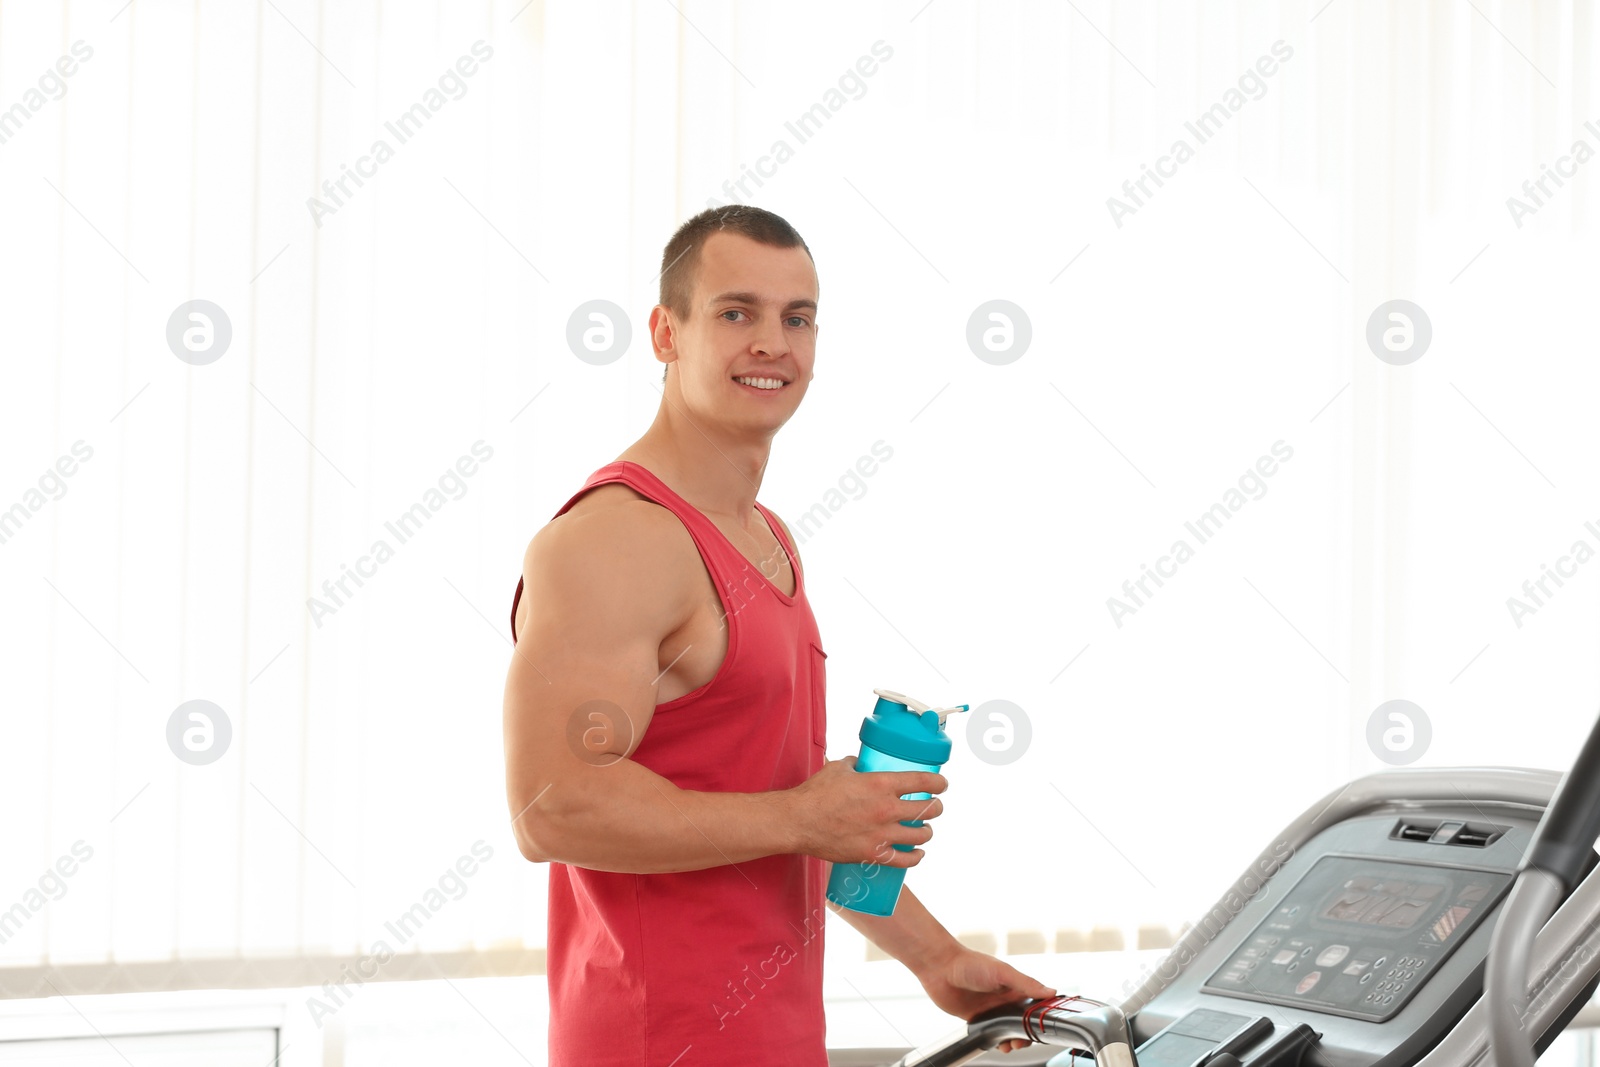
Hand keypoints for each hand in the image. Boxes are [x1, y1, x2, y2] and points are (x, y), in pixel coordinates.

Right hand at [787, 755, 945, 865]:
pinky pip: (904, 860)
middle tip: (934, 807)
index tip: (942, 784)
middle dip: (936, 808)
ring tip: (924, 830)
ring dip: (927, 832)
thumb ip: (855, 765)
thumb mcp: (838, 768)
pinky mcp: (872, 854)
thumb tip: (861, 764)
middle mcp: (886, 809)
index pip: (923, 781)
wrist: (799, 822)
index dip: (938, 783)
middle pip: (928, 810)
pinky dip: (915, 857)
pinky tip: (917, 853)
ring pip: (920, 835)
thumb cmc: (815, 794)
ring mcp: (881, 833)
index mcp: (880, 784)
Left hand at [914, 944, 1057, 1054]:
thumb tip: (1051, 992)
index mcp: (1014, 987)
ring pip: (1007, 1030)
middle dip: (1027, 1034)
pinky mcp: (976, 1018)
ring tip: (1011, 1045)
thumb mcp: (1002, 973)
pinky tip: (996, 1043)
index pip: (1035, 1004)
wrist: (940, 968)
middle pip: (1022, 1022)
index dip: (1040, 1018)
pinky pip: (990, 1033)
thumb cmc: (970, 963)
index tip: (1043, 1028)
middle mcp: (1004, 999)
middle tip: (1023, 1041)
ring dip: (1012, 1040)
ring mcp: (990, 1009)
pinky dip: (996, 1041)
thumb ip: (1026, 984)